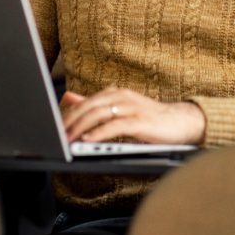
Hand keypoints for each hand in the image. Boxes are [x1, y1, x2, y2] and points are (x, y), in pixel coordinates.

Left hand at [61, 87, 205, 145]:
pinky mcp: (141, 121)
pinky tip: (90, 140)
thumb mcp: (119, 109)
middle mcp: (121, 96)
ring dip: (81, 128)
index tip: (54, 128)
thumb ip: (94, 104)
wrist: (181, 122)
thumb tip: (68, 97)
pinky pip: (116, 126)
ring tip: (68, 139)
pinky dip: (100, 133)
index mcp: (115, 93)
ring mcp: (132, 107)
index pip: (86, 102)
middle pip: (89, 106)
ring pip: (100, 114)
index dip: (68, 115)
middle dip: (71, 121)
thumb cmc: (149, 118)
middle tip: (57, 135)